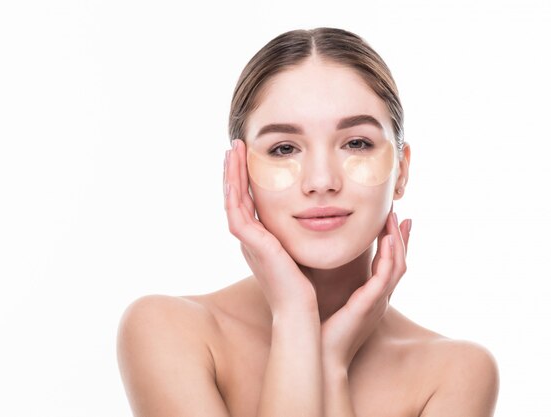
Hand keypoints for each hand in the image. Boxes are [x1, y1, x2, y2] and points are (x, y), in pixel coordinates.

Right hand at [224, 139, 317, 316]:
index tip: (249, 157)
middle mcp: (251, 240)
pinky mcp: (253, 246)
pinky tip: (235, 174)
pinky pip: (237, 214)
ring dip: (231, 175)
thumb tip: (318, 218)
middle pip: (236, 198)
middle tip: (235, 147)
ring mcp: (249, 243)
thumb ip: (302, 236)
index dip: (246, 180)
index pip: (249, 203)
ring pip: (232, 201)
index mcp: (261, 241)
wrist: (301, 312)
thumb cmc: (307, 288)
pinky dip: (234, 193)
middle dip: (235, 172)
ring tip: (233, 150)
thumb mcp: (302, 253)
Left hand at [320, 211, 410, 371]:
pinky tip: (387, 240)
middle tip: (399, 213)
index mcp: (373, 297)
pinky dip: (388, 257)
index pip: (390, 265)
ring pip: (397, 266)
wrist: (319, 353)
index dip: (396, 243)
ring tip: (394, 218)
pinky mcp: (370, 305)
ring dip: (397, 240)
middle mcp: (380, 299)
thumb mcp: (330, 297)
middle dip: (401, 237)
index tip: (396, 221)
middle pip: (400, 262)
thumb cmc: (321, 327)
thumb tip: (319, 257)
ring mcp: (378, 302)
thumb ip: (331, 279)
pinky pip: (385, 278)